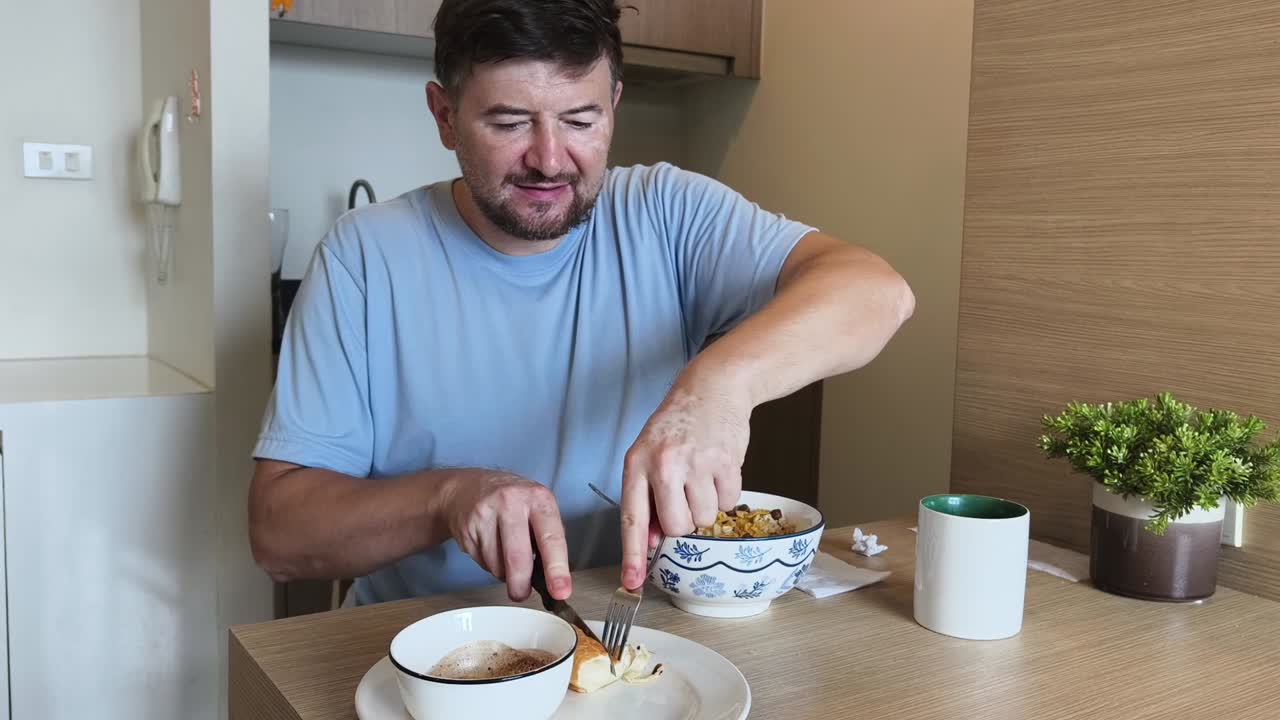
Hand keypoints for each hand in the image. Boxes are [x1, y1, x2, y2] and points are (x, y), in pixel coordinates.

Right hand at [443, 472, 571, 601]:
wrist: (467, 488)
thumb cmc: (511, 502)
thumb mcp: (536, 507)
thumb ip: (547, 537)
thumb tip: (553, 577)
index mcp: (537, 498)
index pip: (551, 538)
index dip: (557, 568)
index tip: (560, 591)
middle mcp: (511, 502)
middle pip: (518, 558)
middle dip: (521, 584)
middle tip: (521, 592)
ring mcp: (485, 514)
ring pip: (498, 565)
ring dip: (504, 572)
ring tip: (504, 553)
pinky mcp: (466, 529)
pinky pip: (482, 563)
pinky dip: (489, 564)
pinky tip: (489, 546)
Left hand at [620, 380, 750, 588]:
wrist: (712, 388)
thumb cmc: (675, 426)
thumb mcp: (647, 455)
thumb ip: (647, 497)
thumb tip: (651, 542)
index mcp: (637, 463)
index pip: (632, 518)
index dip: (632, 555)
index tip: (632, 582)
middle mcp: (664, 464)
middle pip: (676, 527)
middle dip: (682, 523)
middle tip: (683, 498)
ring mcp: (697, 462)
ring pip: (704, 518)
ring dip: (706, 507)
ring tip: (701, 477)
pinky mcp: (727, 461)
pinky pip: (728, 502)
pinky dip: (725, 493)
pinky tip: (717, 470)